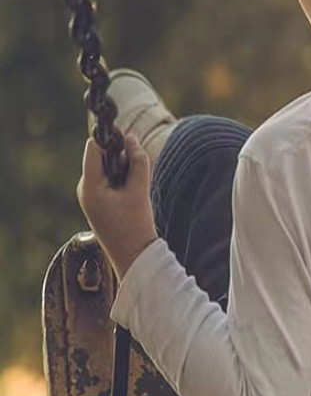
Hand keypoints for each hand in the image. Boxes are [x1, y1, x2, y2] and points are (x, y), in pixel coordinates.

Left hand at [77, 130, 157, 280]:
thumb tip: (131, 137)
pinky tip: (132, 195)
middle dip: (119, 157)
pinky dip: (120, 181)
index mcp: (90, 186)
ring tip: (135, 187)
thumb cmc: (136, 226)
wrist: (134, 258)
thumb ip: (137, 161)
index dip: (109, 138)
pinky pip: (106, 182)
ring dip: (121, 170)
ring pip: (105, 169)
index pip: (93, 147)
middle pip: (99, 157)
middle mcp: (85, 189)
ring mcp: (89, 197)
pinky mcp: (96, 203)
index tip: (127, 139)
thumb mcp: (140, 190)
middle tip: (137, 169)